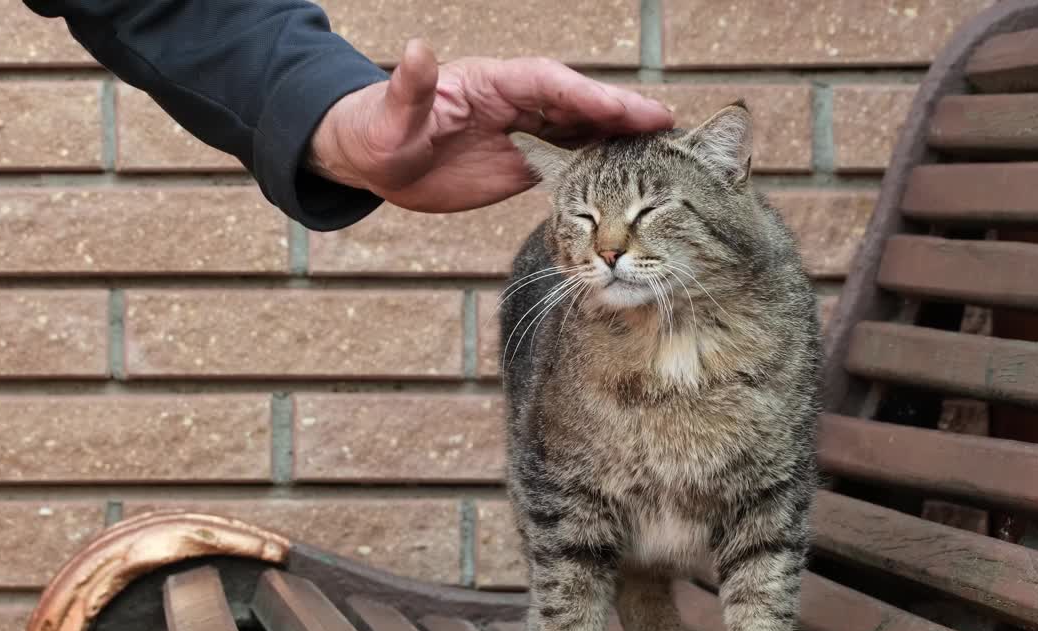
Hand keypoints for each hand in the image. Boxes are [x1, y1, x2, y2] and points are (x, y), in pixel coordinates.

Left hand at [307, 39, 673, 212]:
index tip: (618, 107)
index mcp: (488, 83)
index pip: (546, 83)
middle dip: (618, 111)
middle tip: (664, 123)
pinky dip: (601, 160)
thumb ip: (409, 87)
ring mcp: (523, 130)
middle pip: (576, 102)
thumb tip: (416, 49)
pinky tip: (630, 172)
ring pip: (580, 127)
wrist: (373, 159)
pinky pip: (569, 156)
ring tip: (663, 146)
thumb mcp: (390, 116)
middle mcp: (513, 102)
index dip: (583, 94)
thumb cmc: (377, 132)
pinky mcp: (524, 160)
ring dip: (619, 135)